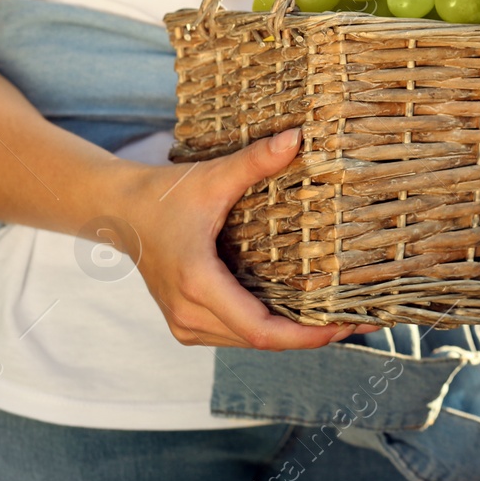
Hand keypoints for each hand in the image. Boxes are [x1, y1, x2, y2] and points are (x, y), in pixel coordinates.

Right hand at [114, 128, 378, 350]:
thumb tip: (298, 137)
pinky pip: (238, 335)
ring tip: (341, 321)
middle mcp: (190, 314)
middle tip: (360, 323)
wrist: (119, 211)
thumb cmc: (163, 194)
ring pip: (250, 343)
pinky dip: (272, 330)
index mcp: (198, 284)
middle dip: (311, 336)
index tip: (344, 327)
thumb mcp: (212, 177)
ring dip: (294, 336)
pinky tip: (305, 316)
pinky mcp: (188, 323)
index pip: (260, 330)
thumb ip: (255, 160)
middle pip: (262, 341)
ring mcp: (186, 323)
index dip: (305, 335)